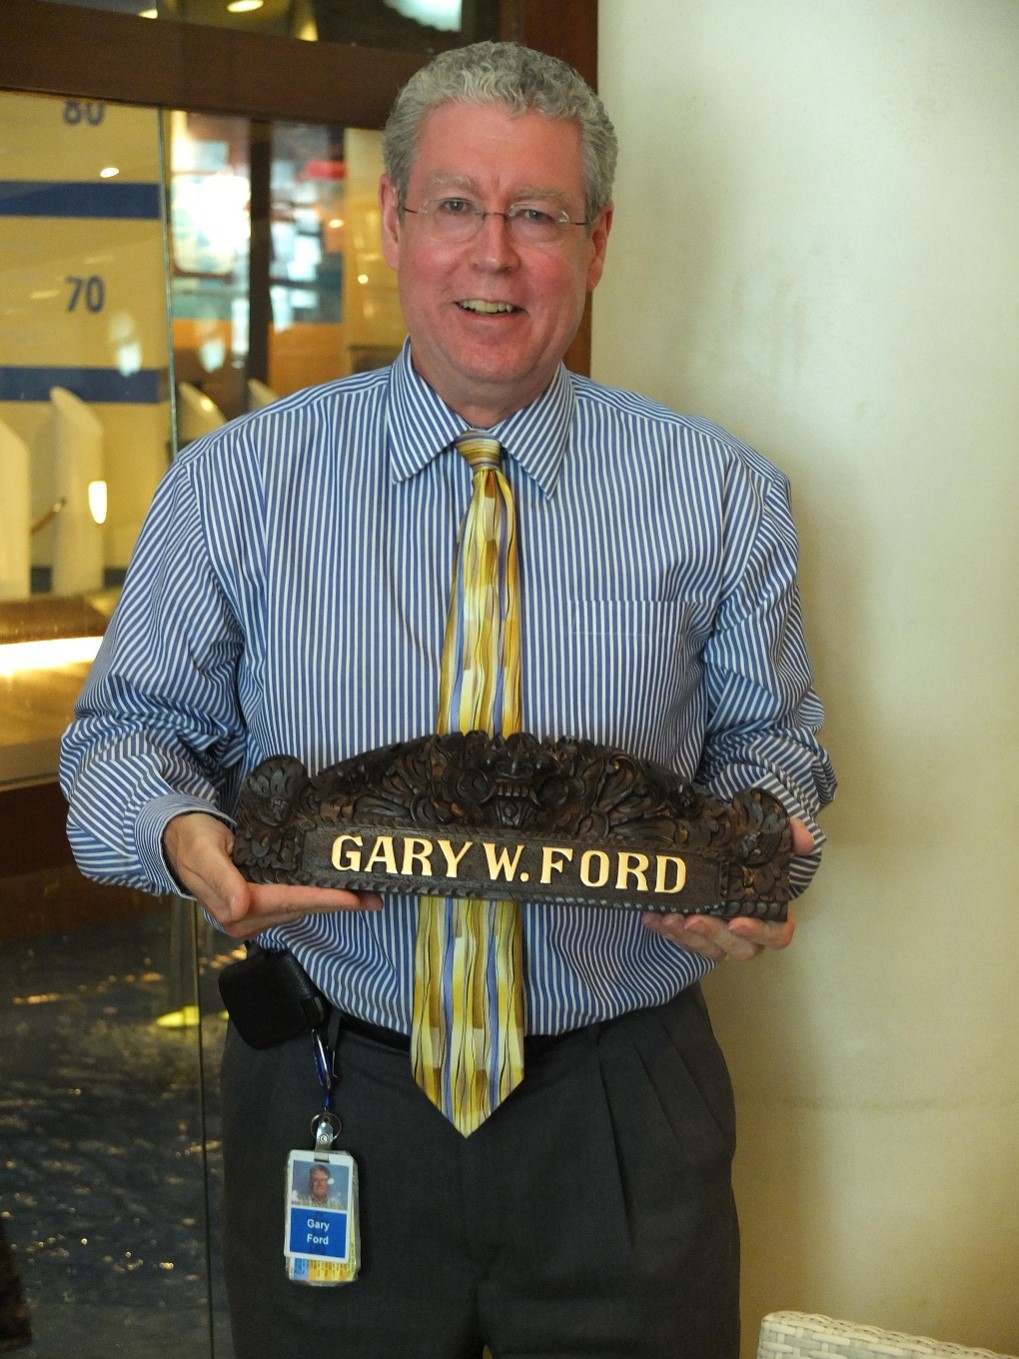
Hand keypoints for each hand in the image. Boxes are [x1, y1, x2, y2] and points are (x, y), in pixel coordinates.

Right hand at [163, 811, 382, 939]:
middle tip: (375, 896)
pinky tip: (337, 892)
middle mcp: (244, 919)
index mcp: (232, 908)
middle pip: (299, 909)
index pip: (287, 902)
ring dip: (332, 902)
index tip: (353, 898)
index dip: (322, 899)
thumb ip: (222, 878)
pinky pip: (292, 903)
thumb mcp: (203, 851)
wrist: (178, 837)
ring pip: (299, 909)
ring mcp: (251, 916)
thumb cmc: (192, 839)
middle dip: (338, 904)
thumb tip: (239, 907)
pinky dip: (316, 897)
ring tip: (365, 894)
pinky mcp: (257, 907)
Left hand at [640, 817, 812, 962]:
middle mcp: (748, 929)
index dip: (759, 933)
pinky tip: (652, 916)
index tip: (736, 921)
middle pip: (738, 948)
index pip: (777, 935)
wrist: (722, 844)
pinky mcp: (696, 932)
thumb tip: (804, 840)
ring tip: (668, 917)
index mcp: (772, 912)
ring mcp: (721, 933)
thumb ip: (790, 836)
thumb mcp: (772, 836)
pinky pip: (683, 941)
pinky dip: (667, 931)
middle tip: (691, 919)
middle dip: (714, 935)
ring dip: (686, 938)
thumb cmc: (752, 849)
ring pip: (708, 949)